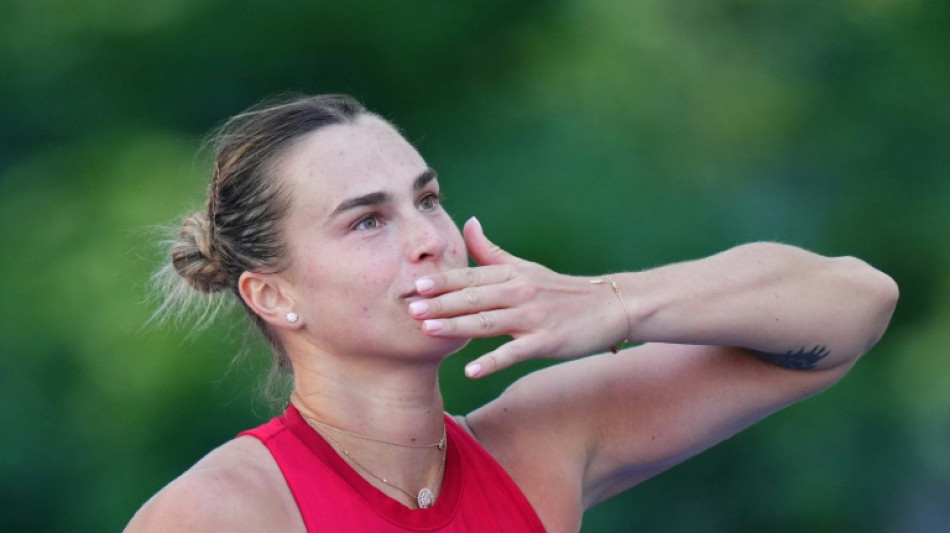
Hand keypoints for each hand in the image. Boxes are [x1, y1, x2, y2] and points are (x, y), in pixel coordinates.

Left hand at [409, 217, 627, 377]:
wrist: (611, 305)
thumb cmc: (561, 290)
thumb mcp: (525, 266)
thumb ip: (491, 250)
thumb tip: (468, 221)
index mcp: (511, 275)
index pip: (470, 277)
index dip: (442, 281)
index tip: (414, 283)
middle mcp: (519, 291)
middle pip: (474, 297)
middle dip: (440, 302)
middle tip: (410, 307)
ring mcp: (533, 316)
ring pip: (488, 322)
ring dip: (457, 326)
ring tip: (428, 330)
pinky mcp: (547, 340)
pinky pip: (516, 352)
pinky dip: (493, 361)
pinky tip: (471, 371)